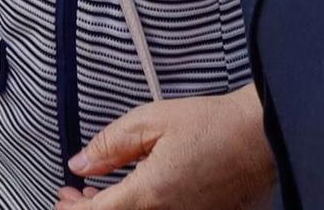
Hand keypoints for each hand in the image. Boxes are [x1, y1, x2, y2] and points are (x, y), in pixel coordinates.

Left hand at [55, 86, 273, 209]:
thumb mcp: (150, 122)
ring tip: (97, 193)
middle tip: (72, 195)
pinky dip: (139, 207)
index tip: (61, 197)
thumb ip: (110, 145)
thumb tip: (80, 164)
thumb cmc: (212, 125)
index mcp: (151, 193)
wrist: (263, 137)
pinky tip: (131, 193)